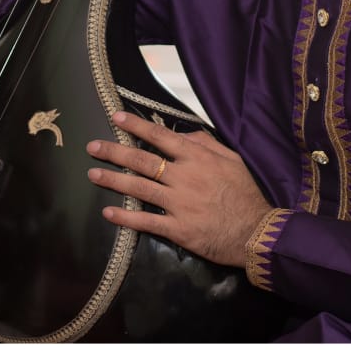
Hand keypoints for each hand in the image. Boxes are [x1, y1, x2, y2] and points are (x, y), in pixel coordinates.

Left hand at [86, 111, 270, 267]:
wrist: (258, 232)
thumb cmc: (247, 193)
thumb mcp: (232, 159)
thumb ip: (207, 144)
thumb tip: (185, 133)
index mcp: (196, 158)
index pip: (160, 136)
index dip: (135, 126)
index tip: (115, 117)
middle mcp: (184, 177)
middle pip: (142, 161)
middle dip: (114, 151)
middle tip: (92, 147)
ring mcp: (179, 204)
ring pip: (139, 188)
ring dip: (113, 180)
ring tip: (92, 175)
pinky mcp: (179, 229)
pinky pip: (146, 221)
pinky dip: (125, 217)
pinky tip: (108, 212)